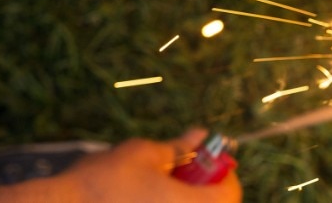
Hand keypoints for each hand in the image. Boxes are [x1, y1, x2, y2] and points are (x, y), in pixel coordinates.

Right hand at [54, 129, 241, 201]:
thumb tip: (199, 135)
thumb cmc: (101, 182)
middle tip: (179, 174)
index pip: (230, 193)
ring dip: (179, 199)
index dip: (222, 173)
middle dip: (201, 189)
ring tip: (153, 188)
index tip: (205, 162)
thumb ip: (178, 148)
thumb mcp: (144, 154)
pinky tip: (139, 199)